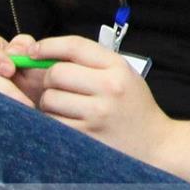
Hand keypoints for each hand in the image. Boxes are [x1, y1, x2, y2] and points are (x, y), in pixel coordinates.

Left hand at [26, 35, 189, 182]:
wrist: (155, 144)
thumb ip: (91, 64)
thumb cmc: (134, 108)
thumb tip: (42, 56)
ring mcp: (97, 113)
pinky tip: (67, 123)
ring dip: (50, 103)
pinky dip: (52, 122)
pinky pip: (52, 122)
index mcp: (118, 67)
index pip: (75, 46)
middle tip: (59, 88)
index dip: (48, 45)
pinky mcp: (85, 136)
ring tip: (66, 109)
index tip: (34, 51)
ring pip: (50, 99)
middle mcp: (109, 87)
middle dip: (50, 80)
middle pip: (56, 73)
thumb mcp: (123, 75)